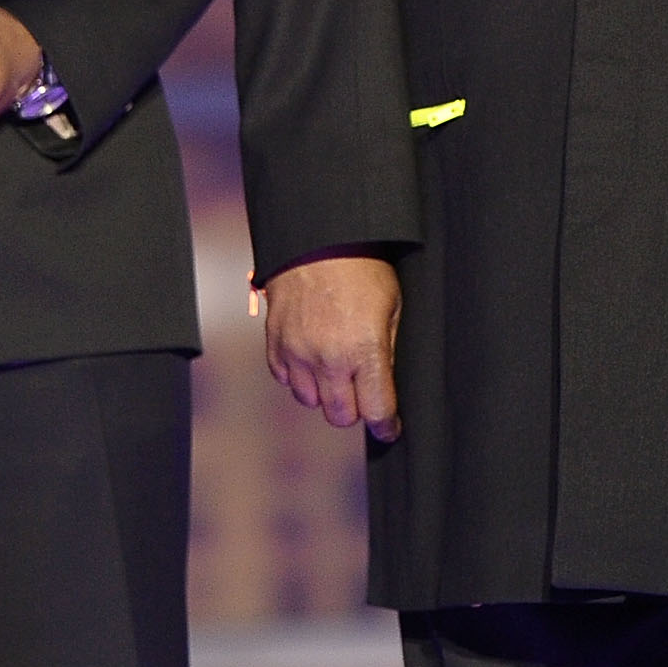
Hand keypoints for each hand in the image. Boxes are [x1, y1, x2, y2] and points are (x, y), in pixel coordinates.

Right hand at [263, 252, 401, 440]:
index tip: (389, 427)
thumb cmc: (362, 268)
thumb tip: (382, 384)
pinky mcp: (275, 343)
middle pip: (341, 416)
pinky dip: (298, 376)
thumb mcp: (392, 306)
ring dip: (325, 392)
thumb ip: (387, 351)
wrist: (317, 239)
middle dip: (356, 409)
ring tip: (334, 368)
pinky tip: (311, 356)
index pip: (377, 411)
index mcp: (365, 350)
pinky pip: (285, 380)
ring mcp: (298, 352)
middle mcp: (329, 358)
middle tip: (362, 390)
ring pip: (310, 402)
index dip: (386, 426)